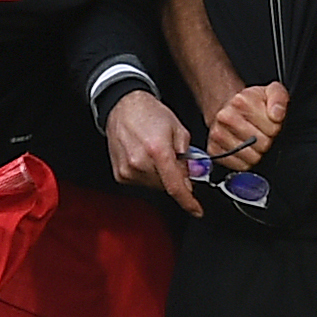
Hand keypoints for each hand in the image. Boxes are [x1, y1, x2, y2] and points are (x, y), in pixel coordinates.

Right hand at [104, 90, 197, 215]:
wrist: (123, 107)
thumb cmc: (149, 114)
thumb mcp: (179, 130)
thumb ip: (188, 156)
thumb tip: (191, 177)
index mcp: (157, 150)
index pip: (175, 186)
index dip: (188, 201)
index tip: (196, 210)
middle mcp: (140, 162)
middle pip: (166, 185)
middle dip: (174, 176)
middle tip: (172, 158)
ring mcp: (128, 170)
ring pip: (155, 185)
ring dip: (161, 175)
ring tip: (155, 154)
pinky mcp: (120, 174)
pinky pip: (142, 183)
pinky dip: (148, 174)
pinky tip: (145, 158)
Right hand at [206, 81, 288, 168]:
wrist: (227, 109)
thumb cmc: (250, 103)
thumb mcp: (271, 92)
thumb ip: (279, 99)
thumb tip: (276, 115)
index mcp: (241, 102)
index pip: (272, 129)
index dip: (275, 128)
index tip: (268, 123)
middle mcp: (225, 118)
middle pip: (262, 144)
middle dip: (266, 140)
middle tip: (261, 132)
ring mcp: (217, 135)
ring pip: (251, 157)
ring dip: (256, 151)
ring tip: (252, 139)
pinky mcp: (214, 150)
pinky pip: (240, 165)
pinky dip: (246, 160)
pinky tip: (244, 149)